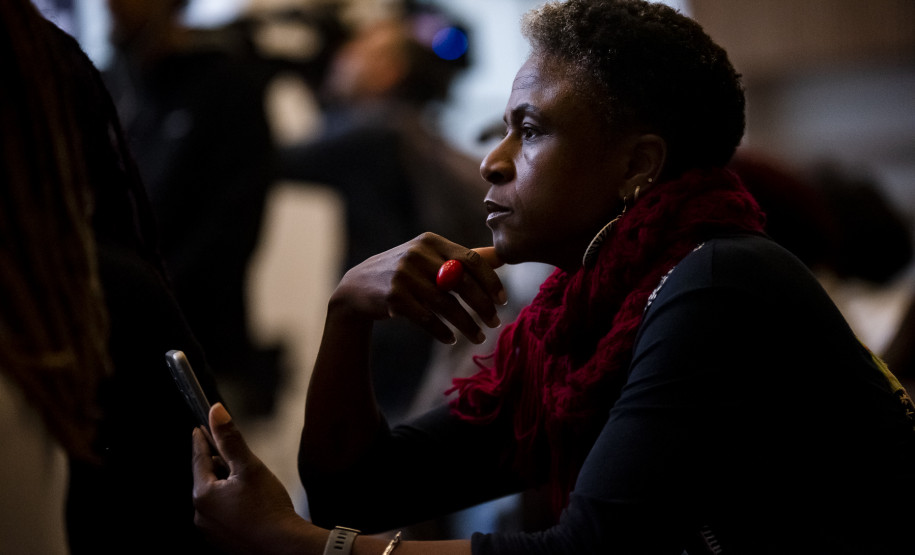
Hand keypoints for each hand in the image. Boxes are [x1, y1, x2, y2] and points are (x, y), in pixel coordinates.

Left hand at [192, 403, 319, 554]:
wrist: (284, 546)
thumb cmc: (268, 508)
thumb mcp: (250, 467)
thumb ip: (231, 440)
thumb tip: (216, 412)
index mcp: (203, 495)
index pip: (199, 459)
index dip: (201, 441)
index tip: (199, 429)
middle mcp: (201, 515)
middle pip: (207, 480)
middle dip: (219, 466)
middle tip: (234, 456)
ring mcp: (211, 531)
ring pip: (216, 498)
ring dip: (226, 487)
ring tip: (248, 483)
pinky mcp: (224, 541)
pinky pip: (224, 515)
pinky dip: (233, 505)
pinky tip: (250, 503)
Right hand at [332, 233, 506, 344]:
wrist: (358, 287)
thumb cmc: (405, 272)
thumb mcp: (430, 257)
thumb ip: (464, 258)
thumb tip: (503, 256)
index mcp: (432, 241)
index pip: (471, 259)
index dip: (491, 281)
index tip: (503, 300)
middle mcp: (418, 254)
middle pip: (461, 282)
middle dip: (482, 305)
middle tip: (495, 322)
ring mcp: (403, 275)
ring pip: (445, 304)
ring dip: (466, 324)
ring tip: (479, 337)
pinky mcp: (393, 297)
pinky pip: (426, 318)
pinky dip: (442, 331)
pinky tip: (451, 338)